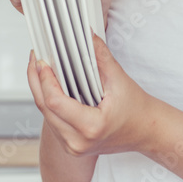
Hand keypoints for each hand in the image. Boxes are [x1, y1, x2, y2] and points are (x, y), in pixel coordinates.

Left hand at [26, 34, 154, 157]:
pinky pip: (53, 122)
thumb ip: (99, 55)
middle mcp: (78, 142)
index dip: (45, 79)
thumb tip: (85, 34)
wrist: (146, 132)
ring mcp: (73, 147)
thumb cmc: (136, 108)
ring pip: (46, 116)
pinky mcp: (71, 146)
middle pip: (45, 109)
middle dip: (36, 81)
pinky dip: (49, 103)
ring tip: (39, 68)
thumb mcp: (119, 79)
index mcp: (91, 127)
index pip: (54, 101)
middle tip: (35, 58)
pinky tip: (49, 85)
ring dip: (40, 91)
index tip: (42, 60)